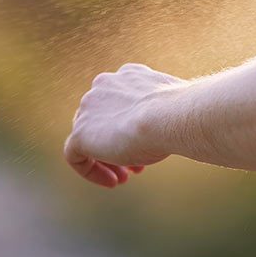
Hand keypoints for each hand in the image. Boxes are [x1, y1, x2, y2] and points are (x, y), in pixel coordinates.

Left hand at [64, 63, 185, 187]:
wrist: (169, 116)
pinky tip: (111, 181)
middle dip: (119, 143)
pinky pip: (75, 155)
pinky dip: (90, 170)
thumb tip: (170, 126)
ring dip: (107, 159)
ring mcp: (88, 108)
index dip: (133, 126)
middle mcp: (104, 85)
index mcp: (128, 75)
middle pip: (104, 120)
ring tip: (124, 177)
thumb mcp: (172, 108)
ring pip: (90, 137)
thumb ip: (163, 112)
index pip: (122, 102)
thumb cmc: (179, 113)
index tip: (148, 145)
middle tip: (136, 166)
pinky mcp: (80, 133)